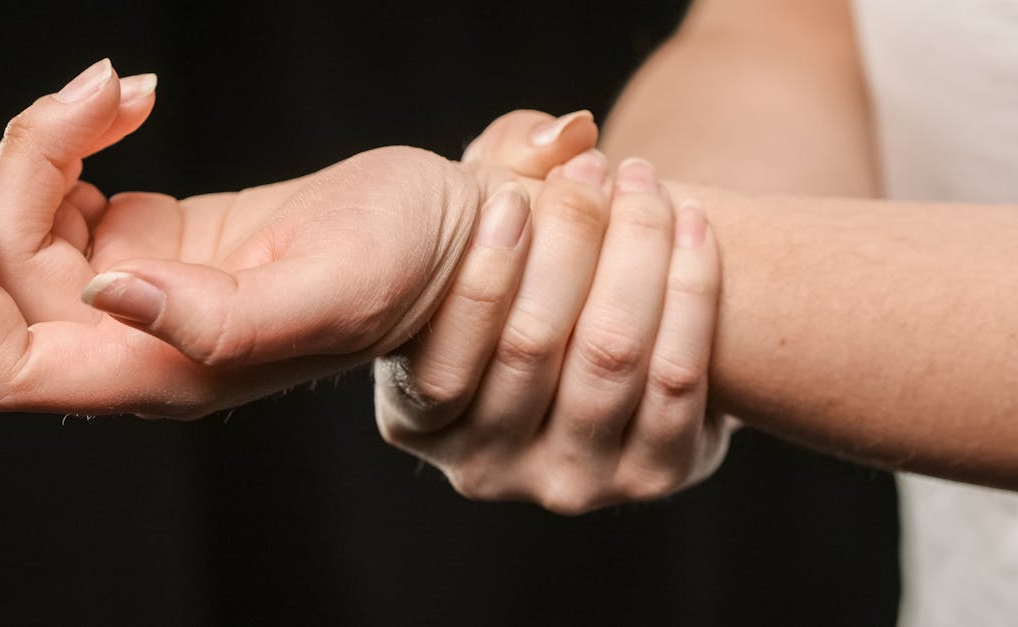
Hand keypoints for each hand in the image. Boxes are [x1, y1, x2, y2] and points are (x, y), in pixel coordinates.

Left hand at [0, 60, 595, 419]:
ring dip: (47, 142)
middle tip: (98, 91)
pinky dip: (75, 138)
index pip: (12, 367)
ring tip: (120, 89)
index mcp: (172, 374)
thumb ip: (223, 320)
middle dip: (20, 171)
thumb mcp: (332, 289)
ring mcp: (142, 290)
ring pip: (25, 227)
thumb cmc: (411, 266)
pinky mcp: (153, 241)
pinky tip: (129, 108)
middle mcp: (143, 342)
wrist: (445, 229)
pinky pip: (63, 192)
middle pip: (5, 275)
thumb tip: (108, 295)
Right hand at [375, 112, 732, 513]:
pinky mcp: (655, 476)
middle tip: (594, 169)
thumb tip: (567, 132)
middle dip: (570, 238)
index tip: (514, 197)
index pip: (441, 367)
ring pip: (611, 356)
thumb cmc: (516, 274)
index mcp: (416, 423)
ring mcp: (572, 482)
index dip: (483, 273)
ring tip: (644, 182)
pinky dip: (691, 290)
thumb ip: (496, 171)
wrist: (596, 340)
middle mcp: (485, 470)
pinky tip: (693, 225)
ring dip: (636, 250)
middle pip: (531, 347)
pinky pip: (679, 378)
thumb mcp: (477, 230)